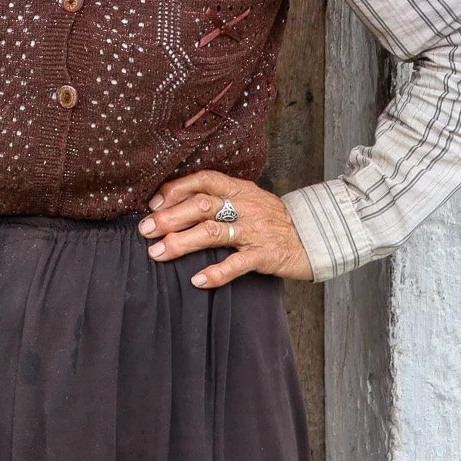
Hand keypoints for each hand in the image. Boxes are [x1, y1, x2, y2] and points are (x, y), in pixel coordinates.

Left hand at [137, 170, 312, 285]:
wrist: (315, 236)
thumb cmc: (273, 219)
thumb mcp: (249, 199)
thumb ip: (220, 198)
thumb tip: (176, 204)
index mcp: (239, 189)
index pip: (202, 180)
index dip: (175, 190)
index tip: (153, 203)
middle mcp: (245, 206)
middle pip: (201, 206)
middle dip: (169, 218)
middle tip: (145, 230)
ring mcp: (255, 231)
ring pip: (213, 233)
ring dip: (181, 243)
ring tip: (157, 253)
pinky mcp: (264, 255)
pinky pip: (237, 264)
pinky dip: (216, 273)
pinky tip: (197, 280)